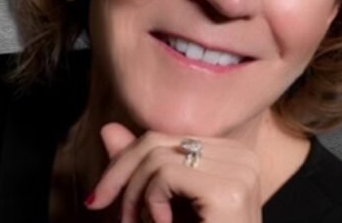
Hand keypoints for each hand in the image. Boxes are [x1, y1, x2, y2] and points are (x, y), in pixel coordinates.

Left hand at [85, 122, 262, 222]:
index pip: (164, 139)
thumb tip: (108, 129)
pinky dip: (151, 201)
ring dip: (134, 195)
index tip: (100, 197)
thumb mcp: (162, 206)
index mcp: (231, 154)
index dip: (125, 164)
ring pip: (158, 157)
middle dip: (122, 176)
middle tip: (114, 214)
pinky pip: (166, 174)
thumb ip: (141, 169)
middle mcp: (241, 155)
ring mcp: (240, 170)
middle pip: (158, 142)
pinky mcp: (229, 190)